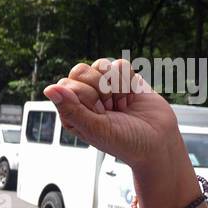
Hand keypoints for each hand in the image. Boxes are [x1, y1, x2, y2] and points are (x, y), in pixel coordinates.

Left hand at [44, 58, 180, 168]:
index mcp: (71, 111)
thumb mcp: (96, 129)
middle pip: (80, 70)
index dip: (85, 95)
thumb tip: (49, 89)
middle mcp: (84, 97)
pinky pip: (121, 65)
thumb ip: (71, 109)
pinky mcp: (124, 79)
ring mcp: (104, 86)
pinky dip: (129, 82)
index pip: (66, 84)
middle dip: (100, 89)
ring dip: (116, 87)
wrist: (159, 142)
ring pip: (101, 65)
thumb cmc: (126, 142)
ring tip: (121, 106)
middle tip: (110, 109)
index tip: (100, 113)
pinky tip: (131, 99)